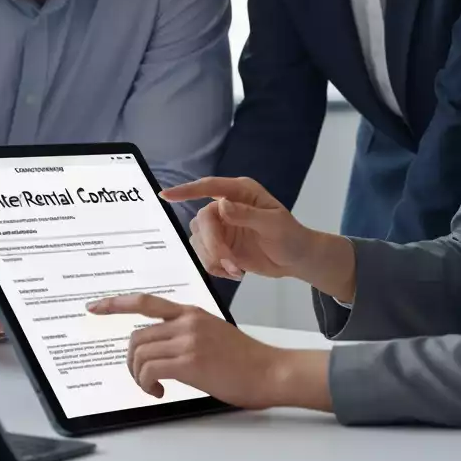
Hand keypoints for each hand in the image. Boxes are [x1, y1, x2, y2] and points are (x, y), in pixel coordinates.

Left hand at [86, 294, 331, 410]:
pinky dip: (147, 385)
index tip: (95, 307)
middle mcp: (185, 321)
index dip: (116, 304)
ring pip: (139, 353)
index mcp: (190, 312)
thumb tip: (163, 349)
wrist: (269, 370)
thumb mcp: (213, 333)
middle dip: (131, 360)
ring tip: (154, 387)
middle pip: (137, 336)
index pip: (145, 301)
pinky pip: (149, 370)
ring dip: (138, 375)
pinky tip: (160, 393)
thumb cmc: (246, 359)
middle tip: (141, 378)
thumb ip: (186, 333)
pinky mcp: (189, 361)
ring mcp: (187, 339)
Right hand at [162, 176, 314, 281]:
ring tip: (235, 270)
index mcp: (240, 192)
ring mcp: (222, 226)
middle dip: (212, 243)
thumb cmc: (291, 236)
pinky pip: (203, 255)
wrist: (295, 259)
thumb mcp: (274, 224)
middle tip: (229, 262)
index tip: (165, 196)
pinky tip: (234, 272)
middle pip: (202, 220)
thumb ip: (247, 215)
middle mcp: (226, 206)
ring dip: (213, 258)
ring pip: (199, 239)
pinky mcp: (220, 245)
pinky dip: (215, 267)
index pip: (209, 187)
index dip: (186, 190)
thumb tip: (221, 206)